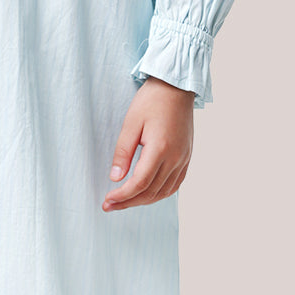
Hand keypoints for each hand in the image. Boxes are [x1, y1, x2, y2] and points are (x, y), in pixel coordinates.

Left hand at [103, 76, 195, 211]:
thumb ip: (122, 153)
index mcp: (160, 149)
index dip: (122, 196)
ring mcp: (183, 159)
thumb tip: (116, 178)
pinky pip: (175, 184)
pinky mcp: (186, 157)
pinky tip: (147, 194)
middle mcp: (175, 158)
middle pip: (151, 192)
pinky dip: (160, 194)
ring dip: (143, 201)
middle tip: (110, 206)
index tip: (108, 200)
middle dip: (128, 202)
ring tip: (125, 202)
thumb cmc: (151, 101)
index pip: (139, 183)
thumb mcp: (130, 124)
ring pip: (164, 192)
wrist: (176, 88)